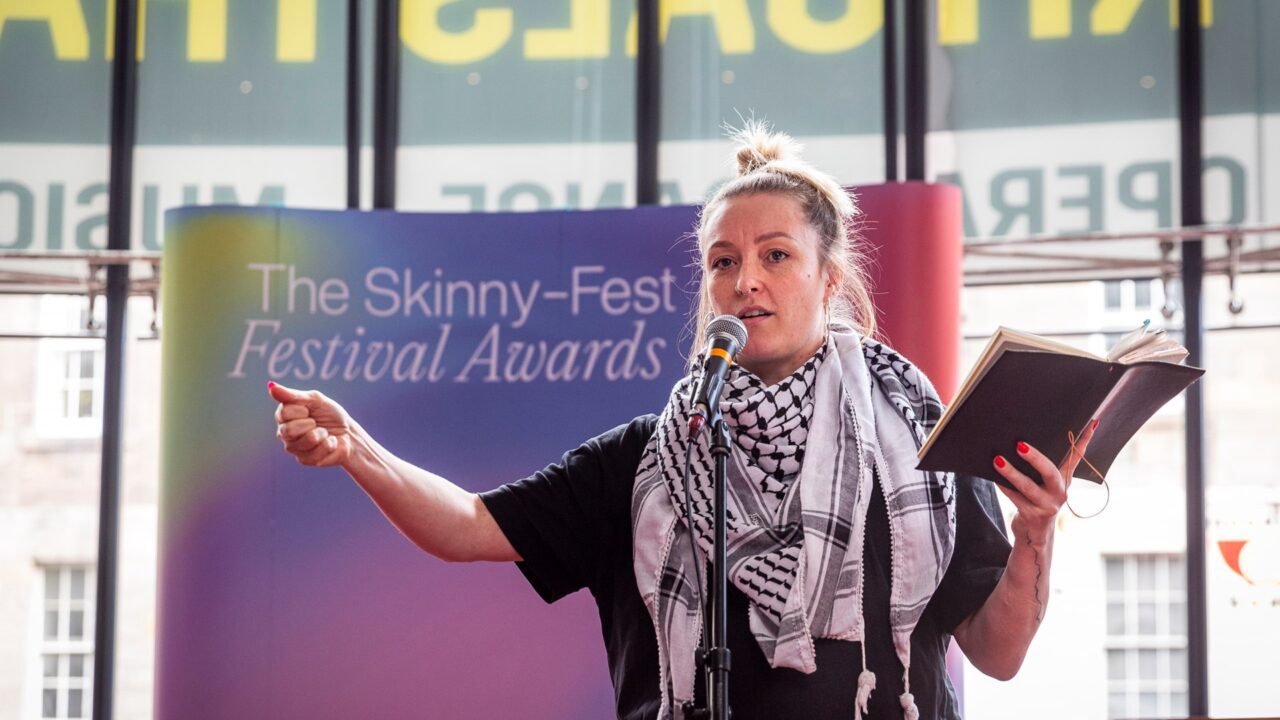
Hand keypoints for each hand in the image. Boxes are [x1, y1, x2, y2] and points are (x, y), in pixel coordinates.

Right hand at [268, 381, 353, 466]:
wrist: (348, 433)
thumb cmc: (330, 414)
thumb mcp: (315, 399)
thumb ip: (293, 395)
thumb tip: (271, 386)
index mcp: (284, 415)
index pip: (284, 413)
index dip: (302, 410)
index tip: (310, 410)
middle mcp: (284, 432)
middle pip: (289, 431)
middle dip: (310, 424)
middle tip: (316, 423)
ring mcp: (293, 448)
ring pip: (307, 441)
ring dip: (322, 434)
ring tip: (325, 433)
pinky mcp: (304, 460)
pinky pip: (317, 453)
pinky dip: (329, 445)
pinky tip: (329, 443)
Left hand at [992, 418, 1098, 544]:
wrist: (1035, 533)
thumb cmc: (1036, 500)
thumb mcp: (1045, 484)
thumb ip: (1042, 466)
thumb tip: (1024, 440)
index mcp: (1064, 480)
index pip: (1076, 457)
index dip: (1084, 440)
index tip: (1092, 422)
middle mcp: (1060, 492)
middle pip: (1049, 472)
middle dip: (1035, 458)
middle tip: (1019, 445)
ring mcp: (1047, 505)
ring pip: (1028, 486)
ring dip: (1011, 472)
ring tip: (997, 460)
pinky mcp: (1033, 515)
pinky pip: (1015, 498)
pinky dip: (1004, 486)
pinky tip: (994, 478)